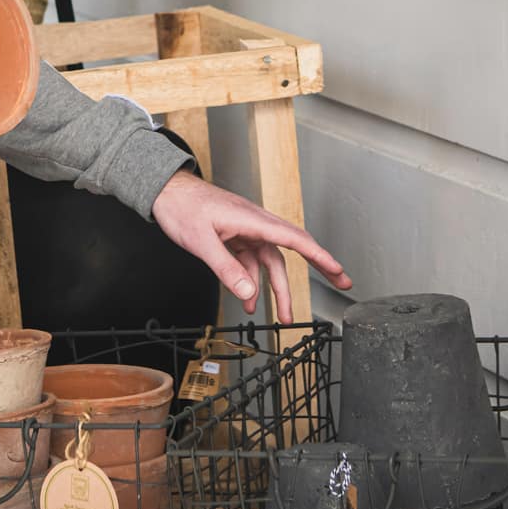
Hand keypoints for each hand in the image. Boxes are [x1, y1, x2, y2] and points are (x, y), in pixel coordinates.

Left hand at [151, 170, 351, 322]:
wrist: (166, 192)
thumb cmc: (183, 208)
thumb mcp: (203, 242)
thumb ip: (227, 270)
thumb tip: (250, 293)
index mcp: (253, 220)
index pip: (295, 239)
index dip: (320, 256)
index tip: (338, 270)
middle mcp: (255, 224)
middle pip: (291, 250)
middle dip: (317, 268)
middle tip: (342, 282)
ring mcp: (246, 230)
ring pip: (270, 262)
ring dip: (275, 289)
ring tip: (281, 316)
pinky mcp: (235, 237)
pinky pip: (251, 263)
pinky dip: (252, 282)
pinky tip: (247, 301)